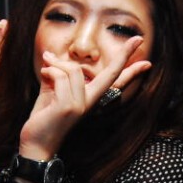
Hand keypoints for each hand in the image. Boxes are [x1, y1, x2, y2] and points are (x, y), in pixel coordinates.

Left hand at [18, 36, 150, 158]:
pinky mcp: (68, 106)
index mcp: (90, 99)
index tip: (148, 62)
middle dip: (125, 55)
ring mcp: (80, 105)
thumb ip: (56, 75)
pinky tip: (43, 74)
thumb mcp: (51, 92)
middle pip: (112, 74)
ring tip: (46, 65)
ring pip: (73, 69)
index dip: (131, 71)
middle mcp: (90, 102)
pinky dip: (49, 71)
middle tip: (139, 38)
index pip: (114, 82)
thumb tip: (51, 56)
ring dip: (56, 64)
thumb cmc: (43, 118)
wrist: (35, 144)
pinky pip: (60, 76)